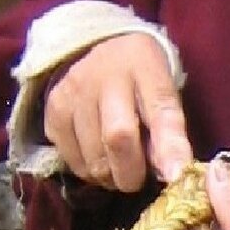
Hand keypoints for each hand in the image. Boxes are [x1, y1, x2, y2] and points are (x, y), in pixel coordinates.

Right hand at [43, 33, 191, 190]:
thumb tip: (172, 174)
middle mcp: (103, 75)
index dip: (169, 148)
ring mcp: (72, 93)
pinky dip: (88, 171)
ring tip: (116, 163)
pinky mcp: (52, 112)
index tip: (176, 176)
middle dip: (131, 173)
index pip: (160, 112)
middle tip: (136, 178)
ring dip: (109, 176)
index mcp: (143, 66)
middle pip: (117, 139)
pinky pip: (72, 162)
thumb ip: (169, 133)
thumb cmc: (140, 80)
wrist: (99, 52)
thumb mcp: (163, 94)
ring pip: (92, 159)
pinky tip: (96, 156)